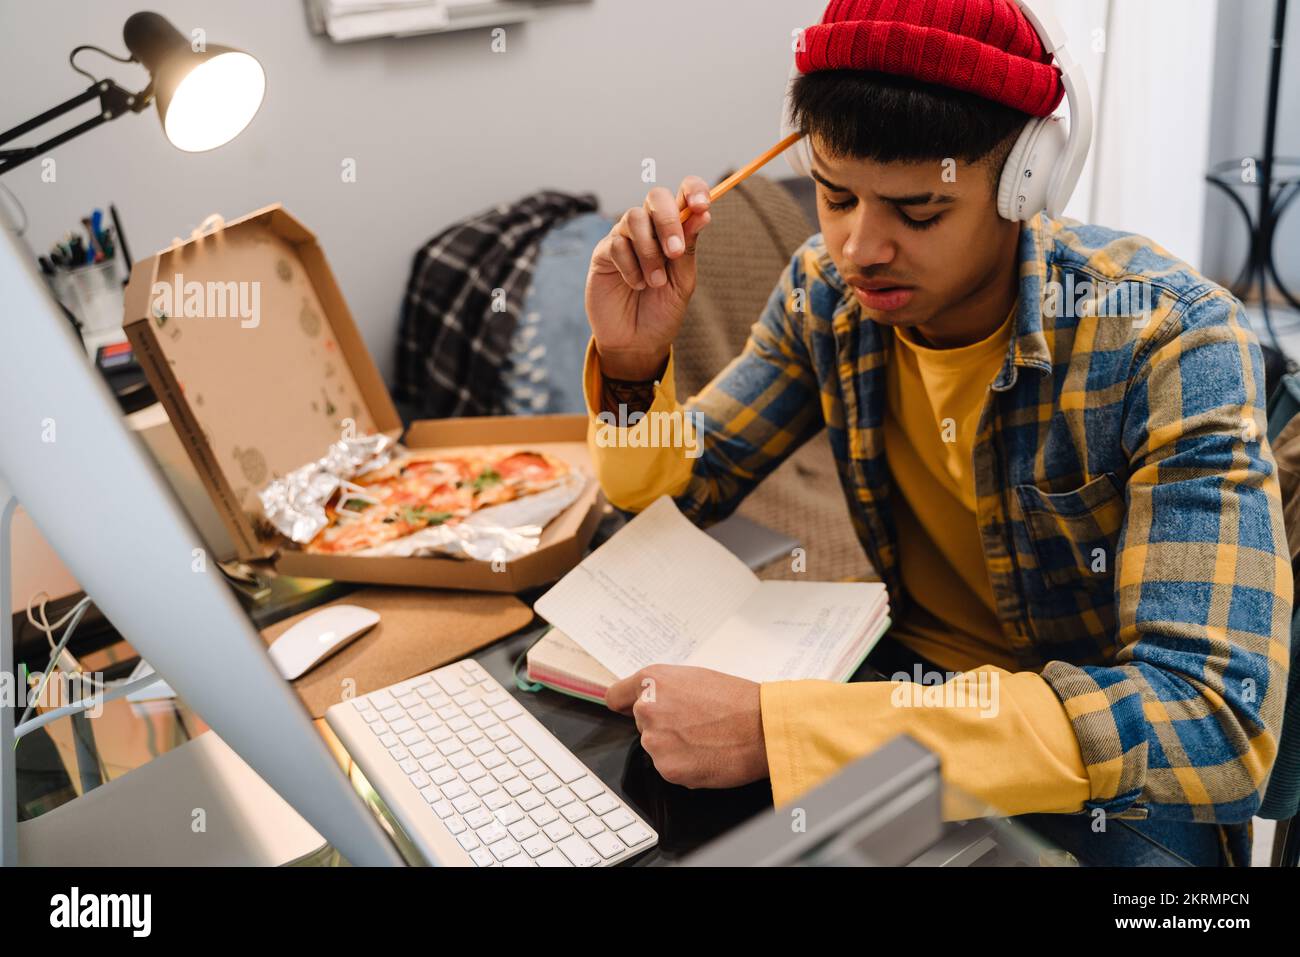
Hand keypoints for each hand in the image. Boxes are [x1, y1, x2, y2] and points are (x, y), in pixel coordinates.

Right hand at [585, 177, 712, 380]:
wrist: (637, 342)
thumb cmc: (663, 311)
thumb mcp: (683, 282)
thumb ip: (688, 248)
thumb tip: (702, 213)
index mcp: (675, 231)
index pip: (684, 195)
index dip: (694, 190)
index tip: (702, 205)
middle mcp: (649, 229)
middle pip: (656, 197)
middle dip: (668, 220)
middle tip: (674, 253)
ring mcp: (625, 239)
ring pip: (634, 219)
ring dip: (649, 252)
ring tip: (655, 282)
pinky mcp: (604, 253)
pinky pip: (617, 244)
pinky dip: (631, 267)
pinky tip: (635, 285)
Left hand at [605, 664, 767, 788]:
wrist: (763, 727)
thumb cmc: (738, 700)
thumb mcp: (695, 678)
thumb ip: (665, 689)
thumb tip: (647, 700)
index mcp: (652, 681)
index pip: (616, 696)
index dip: (626, 704)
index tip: (628, 709)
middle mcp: (647, 709)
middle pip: (642, 724)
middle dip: (663, 726)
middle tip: (694, 724)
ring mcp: (655, 741)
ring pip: (655, 748)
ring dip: (673, 747)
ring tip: (704, 739)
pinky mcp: (667, 768)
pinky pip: (669, 768)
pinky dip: (685, 766)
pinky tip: (706, 755)